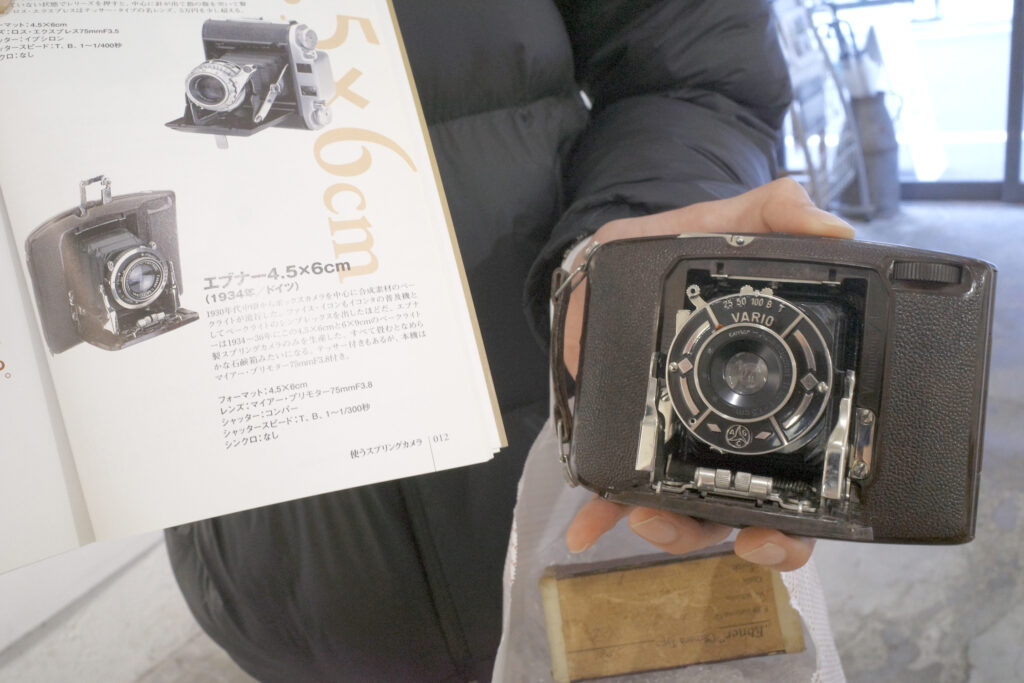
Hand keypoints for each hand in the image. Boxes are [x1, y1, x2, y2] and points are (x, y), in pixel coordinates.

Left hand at [563, 178, 853, 570]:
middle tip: (740, 535)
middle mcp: (724, 433)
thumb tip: (832, 232)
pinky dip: (602, 512)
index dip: (803, 517)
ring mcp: (673, 442)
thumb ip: (777, 216)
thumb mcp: (733, 226)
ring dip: (674, 529)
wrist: (618, 258)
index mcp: (764, 396)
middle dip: (747, 536)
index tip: (790, 529)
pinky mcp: (622, 437)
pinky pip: (614, 487)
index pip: (801, 473)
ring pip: (685, 510)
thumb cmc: (685, 249)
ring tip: (652, 519)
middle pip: (749, 508)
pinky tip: (586, 531)